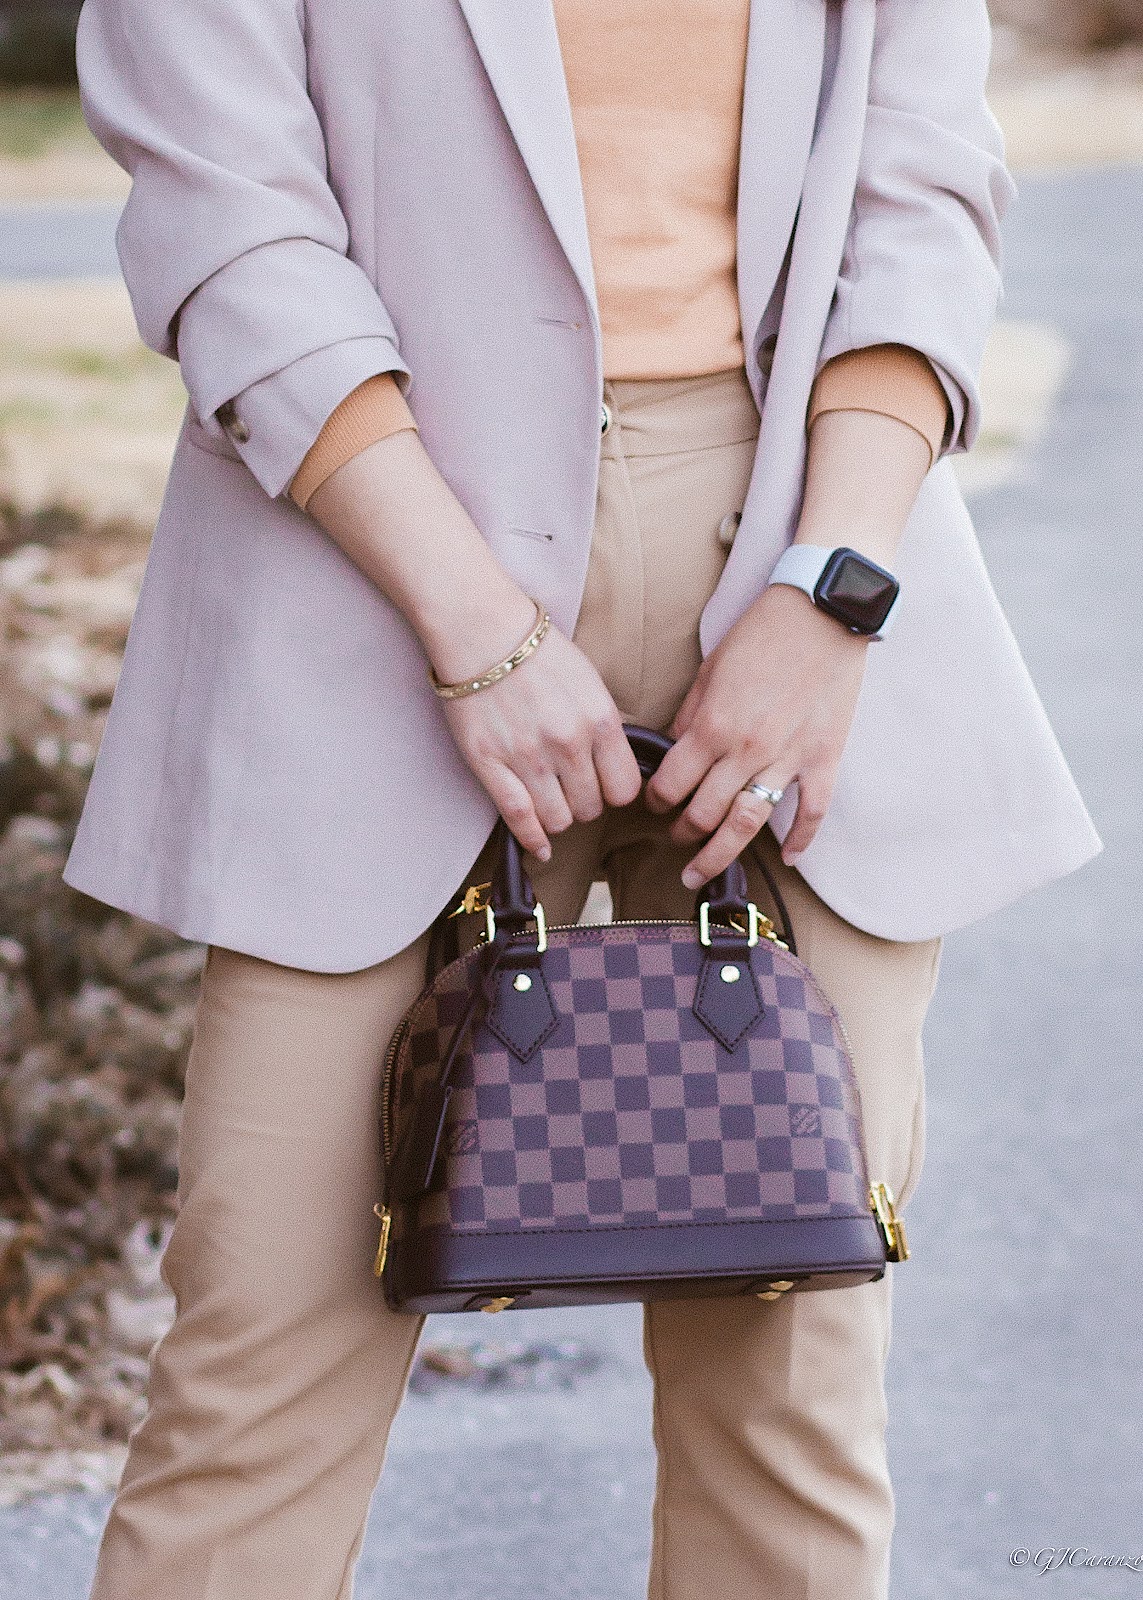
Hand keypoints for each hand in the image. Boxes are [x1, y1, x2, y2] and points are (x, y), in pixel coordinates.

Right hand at [438, 601, 641, 861]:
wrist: (481, 631)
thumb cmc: (537, 651)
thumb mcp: (590, 680)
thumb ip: (606, 724)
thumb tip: (620, 761)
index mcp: (600, 720)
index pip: (625, 788)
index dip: (615, 792)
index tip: (604, 786)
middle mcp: (568, 743)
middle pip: (591, 808)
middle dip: (585, 803)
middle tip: (572, 788)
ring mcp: (528, 758)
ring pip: (559, 820)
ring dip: (558, 817)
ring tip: (550, 800)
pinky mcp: (490, 765)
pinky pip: (519, 818)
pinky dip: (532, 840)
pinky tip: (539, 848)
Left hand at [644, 582, 868, 886]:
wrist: (823, 612)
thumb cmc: (762, 634)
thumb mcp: (710, 671)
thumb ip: (690, 717)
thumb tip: (673, 751)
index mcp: (712, 727)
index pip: (671, 785)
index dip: (655, 801)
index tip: (653, 804)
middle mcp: (746, 751)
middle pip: (703, 815)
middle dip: (680, 833)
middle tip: (673, 838)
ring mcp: (788, 760)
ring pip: (747, 826)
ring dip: (719, 856)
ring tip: (701, 872)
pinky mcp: (824, 760)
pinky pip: (811, 813)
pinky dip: (800, 841)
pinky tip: (787, 859)